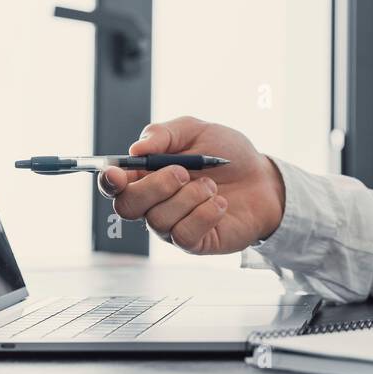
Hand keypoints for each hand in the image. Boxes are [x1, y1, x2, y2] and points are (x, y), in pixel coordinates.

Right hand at [98, 117, 285, 253]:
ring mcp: (172, 225)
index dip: (108, 181)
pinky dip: (204, 214)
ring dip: (189, 197)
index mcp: (148, 175)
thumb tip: (136, 149)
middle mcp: (154, 203)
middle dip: (155, 186)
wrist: (263, 179)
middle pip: (127, 206)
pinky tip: (220, 204)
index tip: (116, 173)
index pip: (114, 185)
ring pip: (158, 220)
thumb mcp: (196, 131)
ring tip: (212, 186)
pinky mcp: (194, 242)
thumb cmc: (227, 154)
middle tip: (182, 172)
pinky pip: (184, 235)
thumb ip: (164, 134)